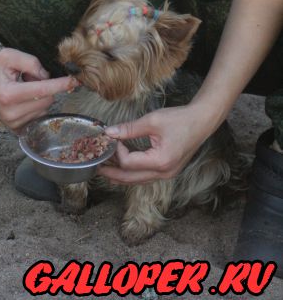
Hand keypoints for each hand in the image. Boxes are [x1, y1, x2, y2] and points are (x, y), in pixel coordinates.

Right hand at [0, 47, 77, 131]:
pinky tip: (24, 100)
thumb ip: (30, 62)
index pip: (42, 90)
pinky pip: (39, 116)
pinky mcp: (16, 129)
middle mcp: (11, 113)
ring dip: (40, 96)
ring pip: (45, 108)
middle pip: (47, 99)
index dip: (60, 84)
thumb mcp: (9, 56)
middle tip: (28, 78)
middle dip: (45, 86)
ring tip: (23, 89)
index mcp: (8, 95)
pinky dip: (37, 106)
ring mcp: (13, 124)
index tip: (74, 81)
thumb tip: (46, 76)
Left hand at [97, 103, 212, 184]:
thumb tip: (109, 133)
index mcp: (160, 161)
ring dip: (121, 176)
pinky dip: (132, 173)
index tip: (112, 138)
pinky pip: (145, 176)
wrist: (201, 121)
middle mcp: (164, 173)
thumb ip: (129, 128)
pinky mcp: (167, 171)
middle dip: (112, 174)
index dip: (117, 152)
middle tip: (97, 167)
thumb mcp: (152, 121)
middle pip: (130, 179)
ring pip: (138, 180)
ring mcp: (167, 174)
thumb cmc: (179, 119)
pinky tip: (123, 167)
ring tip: (106, 170)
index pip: (128, 163)